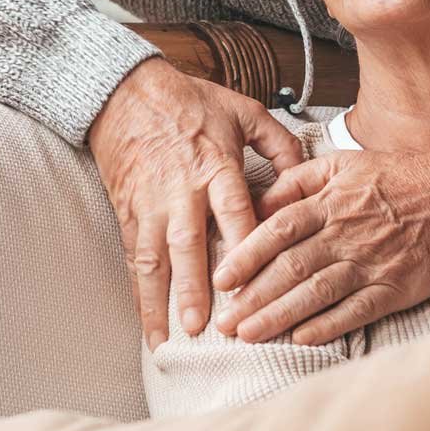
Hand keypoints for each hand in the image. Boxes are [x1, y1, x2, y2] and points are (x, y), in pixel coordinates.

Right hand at [89, 57, 307, 343]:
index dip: (245, 250)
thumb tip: (305, 181)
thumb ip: (281, 145)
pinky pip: (134, 258)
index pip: (234, 213)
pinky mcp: (129, 212)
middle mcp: (181, 191)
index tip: (257, 285)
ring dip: (162, 300)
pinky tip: (148, 323)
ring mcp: (151, 205)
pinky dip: (139, 293)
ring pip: (155, 259)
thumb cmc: (189, 101)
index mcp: (216, 166)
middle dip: (196, 288)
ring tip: (172, 338)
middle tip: (208, 327)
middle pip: (189, 245)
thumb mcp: (244, 111)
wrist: (124, 92)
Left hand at [212, 147, 429, 343]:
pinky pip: (356, 311)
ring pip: (317, 293)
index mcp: (330, 203)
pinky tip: (300, 339)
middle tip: (224, 322)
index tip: (220, 278)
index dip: (246, 256)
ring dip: (279, 316)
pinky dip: (327, 327)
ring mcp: (372, 263)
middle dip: (253, 297)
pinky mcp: (396, 288)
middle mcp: (346, 234)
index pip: (278, 230)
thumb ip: (296, 181)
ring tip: (249, 335)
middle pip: (290, 268)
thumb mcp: (342, 164)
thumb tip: (256, 201)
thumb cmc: (398, 178)